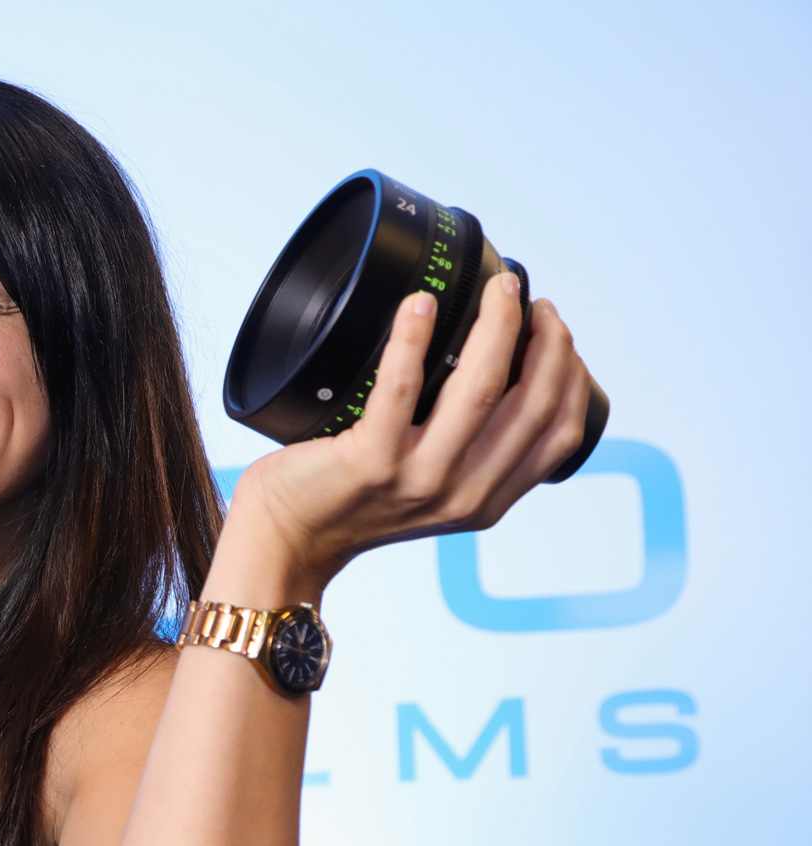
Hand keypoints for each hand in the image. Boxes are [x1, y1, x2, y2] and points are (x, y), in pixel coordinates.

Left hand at [216, 275, 596, 602]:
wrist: (288, 540)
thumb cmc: (351, 502)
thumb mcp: (432, 491)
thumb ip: (469, 453)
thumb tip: (495, 372)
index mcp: (487, 500)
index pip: (561, 434)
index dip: (572, 373)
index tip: (557, 330)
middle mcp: (463, 494)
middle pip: (534, 404)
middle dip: (546, 337)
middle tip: (523, 294)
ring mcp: (419, 479)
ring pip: (483, 388)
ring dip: (498, 325)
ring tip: (495, 288)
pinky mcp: (371, 462)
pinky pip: (402, 387)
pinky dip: (413, 337)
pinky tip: (418, 303)